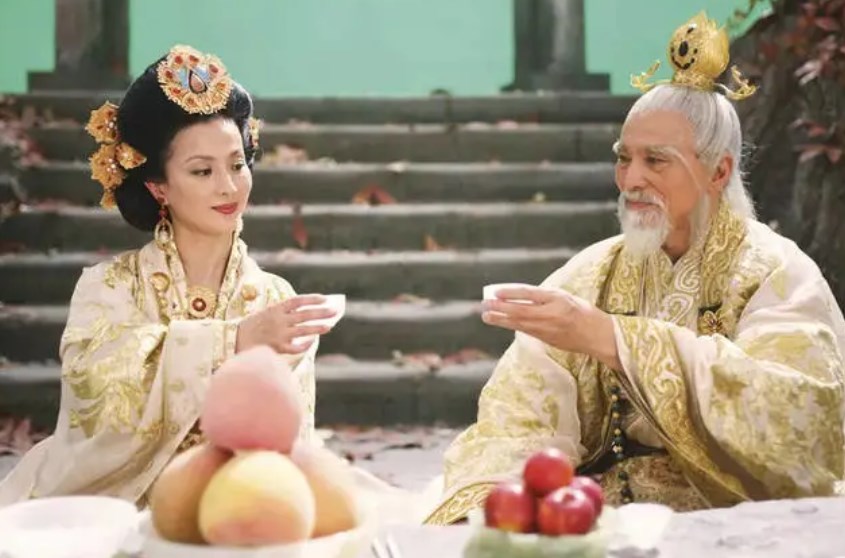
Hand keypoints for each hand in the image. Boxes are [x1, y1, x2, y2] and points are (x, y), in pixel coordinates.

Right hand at [236, 294, 337, 354]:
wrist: (232, 341)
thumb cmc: (251, 327)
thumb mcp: (265, 314)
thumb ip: (282, 313)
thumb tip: (305, 313)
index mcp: (275, 309)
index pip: (298, 301)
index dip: (312, 299)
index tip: (325, 298)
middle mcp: (278, 320)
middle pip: (304, 314)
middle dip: (321, 312)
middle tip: (334, 311)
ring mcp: (278, 334)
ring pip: (303, 330)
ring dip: (317, 328)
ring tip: (329, 326)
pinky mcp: (276, 347)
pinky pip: (295, 347)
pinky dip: (304, 345)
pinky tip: (311, 342)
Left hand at [481, 286, 621, 369]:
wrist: (597, 335)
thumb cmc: (581, 311)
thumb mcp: (564, 297)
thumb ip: (543, 296)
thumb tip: (518, 295)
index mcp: (557, 299)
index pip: (529, 294)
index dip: (511, 292)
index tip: (495, 292)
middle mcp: (551, 313)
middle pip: (520, 310)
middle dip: (500, 308)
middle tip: (484, 304)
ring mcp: (548, 328)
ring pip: (519, 323)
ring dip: (500, 319)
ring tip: (486, 316)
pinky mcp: (546, 339)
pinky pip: (525, 330)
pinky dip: (511, 325)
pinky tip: (501, 322)